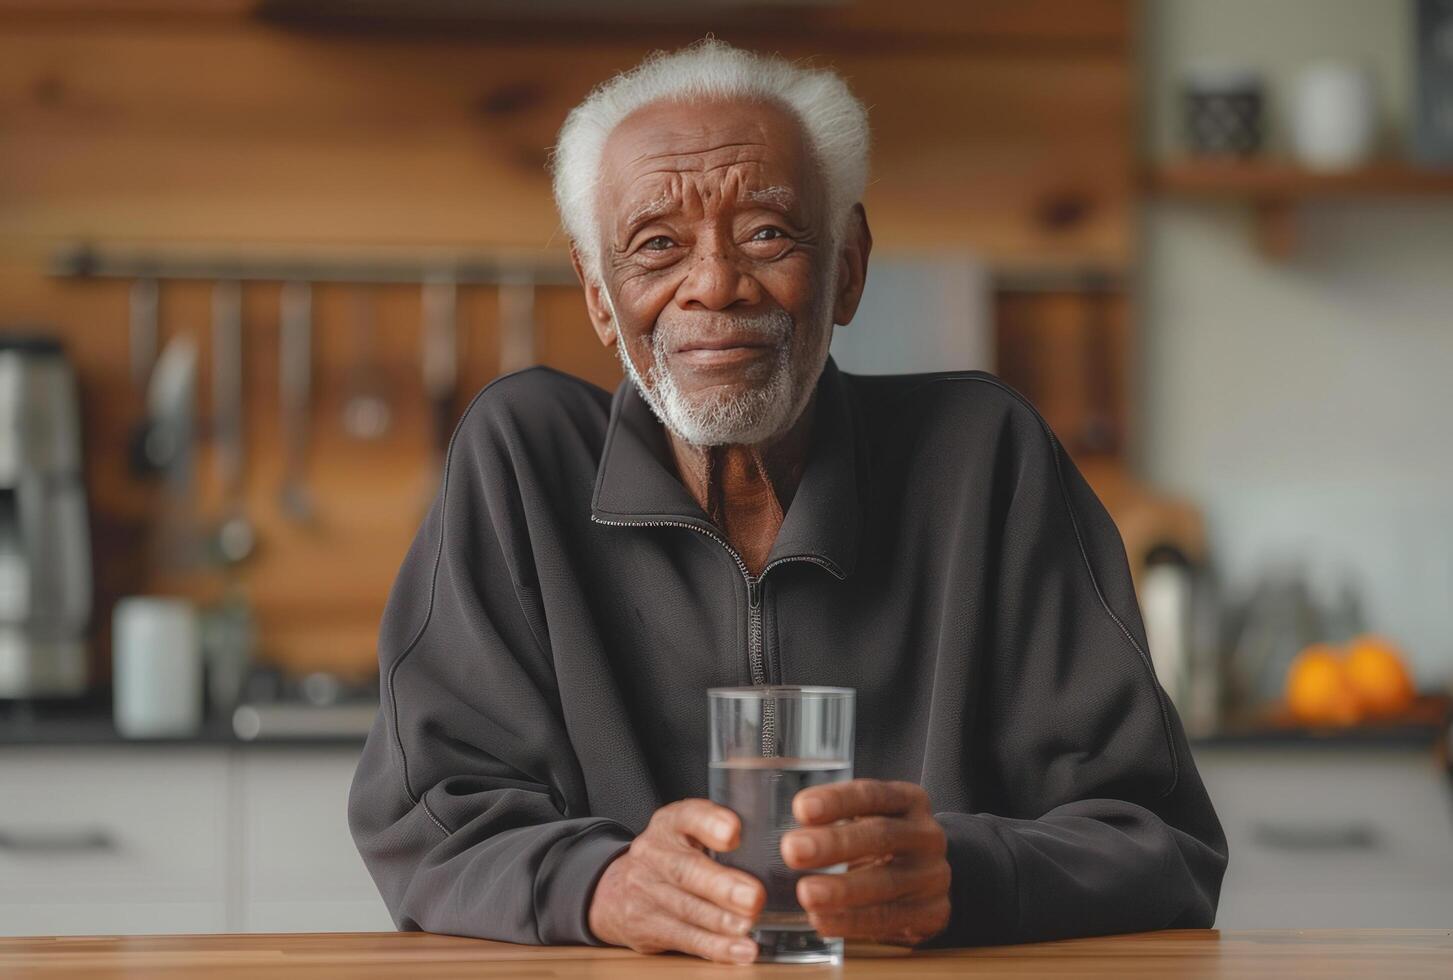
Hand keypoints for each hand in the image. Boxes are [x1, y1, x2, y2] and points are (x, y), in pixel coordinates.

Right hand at [587, 799, 765, 963]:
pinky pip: (684, 938)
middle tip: (754, 896)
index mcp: (670, 824)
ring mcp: (646, 891)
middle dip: (722, 885)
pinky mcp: (646, 925)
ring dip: (721, 921)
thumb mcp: (685, 832)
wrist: (615, 888)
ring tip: (749, 926)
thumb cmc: (670, 856)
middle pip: (686, 869)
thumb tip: (777, 849)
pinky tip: (741, 950)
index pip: (687, 816)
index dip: (710, 823)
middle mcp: (654, 854)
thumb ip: (719, 833)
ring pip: (686, 908)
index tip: (734, 832)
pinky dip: (715, 947)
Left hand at [781, 779, 950, 945]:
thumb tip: (773, 825)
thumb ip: (835, 818)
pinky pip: (889, 918)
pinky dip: (851, 922)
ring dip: (841, 890)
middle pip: (879, 836)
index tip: (800, 808)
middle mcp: (926, 835)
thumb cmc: (882, 844)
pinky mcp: (933, 913)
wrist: (928, 881)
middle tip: (791, 850)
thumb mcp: (869, 819)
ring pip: (886, 882)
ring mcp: (932, 875)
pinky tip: (821, 920)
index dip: (836, 801)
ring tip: (805, 893)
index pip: (872, 795)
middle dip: (834, 844)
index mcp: (908, 801)